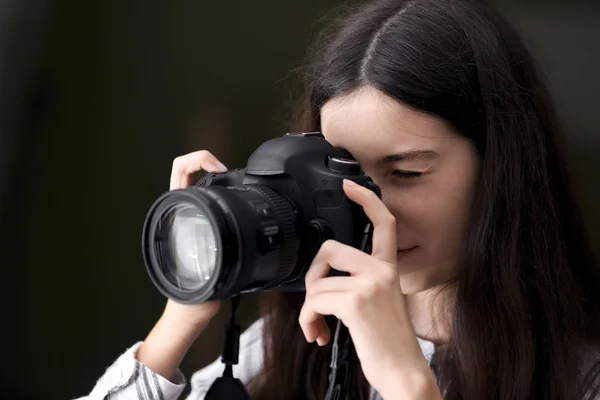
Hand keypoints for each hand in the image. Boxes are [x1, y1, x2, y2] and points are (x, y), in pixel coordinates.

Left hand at [136, 150, 228, 379]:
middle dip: (206, 161)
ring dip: (212, 176)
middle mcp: (178, 216)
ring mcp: (187, 220)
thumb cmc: (190, 299)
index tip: (219, 170)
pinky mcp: (198, 229)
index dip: (199, 161)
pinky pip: (208, 203)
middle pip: (185, 171)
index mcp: (173, 219)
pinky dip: (220, 194)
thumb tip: (222, 246)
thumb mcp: (205, 277)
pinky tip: (233, 204)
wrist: (189, 312)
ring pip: (197, 185)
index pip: (179, 173)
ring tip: (232, 180)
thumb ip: (212, 262)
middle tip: (227, 171)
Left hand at [298, 179, 434, 396]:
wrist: (403, 372)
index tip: (349, 186)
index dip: (367, 200)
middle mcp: (381, 271)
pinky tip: (319, 334)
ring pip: (317, 282)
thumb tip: (322, 280)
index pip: (384, 224)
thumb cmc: (388, 343)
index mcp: (388, 270)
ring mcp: (370, 284)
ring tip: (318, 326)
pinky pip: (315, 301)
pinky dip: (308, 320)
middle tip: (315, 299)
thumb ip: (359, 283)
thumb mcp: (380, 304)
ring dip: (308, 309)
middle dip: (312, 274)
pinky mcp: (356, 301)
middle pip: (330, 249)